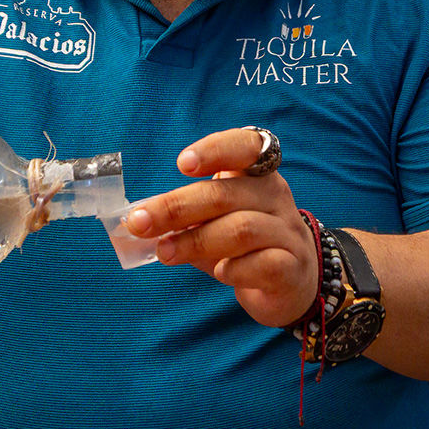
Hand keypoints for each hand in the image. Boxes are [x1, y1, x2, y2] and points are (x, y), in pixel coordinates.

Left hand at [126, 127, 314, 328]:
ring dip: (195, 240)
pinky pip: (262, 264)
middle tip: (140, 223)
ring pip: (242, 229)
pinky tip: (220, 272)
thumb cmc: (244, 245)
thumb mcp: (214, 221)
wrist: (291, 282)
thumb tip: (137, 219)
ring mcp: (287, 233)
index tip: (183, 164)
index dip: (215, 150)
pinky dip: (234, 269)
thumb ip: (184, 217)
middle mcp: (275, 197)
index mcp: (257, 175)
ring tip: (165, 252)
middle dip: (176, 207)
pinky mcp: (291, 269)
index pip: (246, 146)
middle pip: (225, 194)